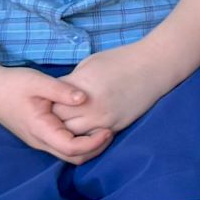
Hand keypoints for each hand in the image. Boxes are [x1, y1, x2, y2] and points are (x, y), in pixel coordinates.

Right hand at [0, 66, 112, 164]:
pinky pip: (63, 146)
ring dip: (89, 146)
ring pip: (68, 155)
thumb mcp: (37, 82)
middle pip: (73, 157)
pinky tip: (90, 126)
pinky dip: (80, 142)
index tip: (109, 129)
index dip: (94, 143)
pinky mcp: (40, 136)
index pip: (71, 148)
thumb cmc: (13, 84)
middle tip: (111, 130)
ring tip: (104, 128)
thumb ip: (61, 90)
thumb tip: (84, 98)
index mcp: (40, 129)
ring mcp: (39, 141)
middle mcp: (40, 141)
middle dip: (95, 148)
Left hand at [50, 44, 171, 137]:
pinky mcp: (116, 126)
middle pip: (59, 123)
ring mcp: (104, 119)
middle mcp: (90, 107)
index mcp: (80, 88)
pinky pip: (92, 138)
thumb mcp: (89, 65)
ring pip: (74, 136)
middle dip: (54, 120)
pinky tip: (83, 128)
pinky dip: (85, 135)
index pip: (51, 105)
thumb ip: (71, 83)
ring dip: (69, 130)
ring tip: (67, 122)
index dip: (45, 105)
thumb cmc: (121, 60)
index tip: (45, 103)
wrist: (154, 66)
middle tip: (51, 116)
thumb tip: (58, 97)